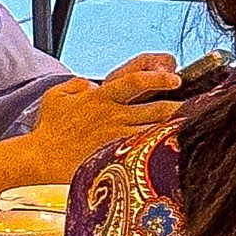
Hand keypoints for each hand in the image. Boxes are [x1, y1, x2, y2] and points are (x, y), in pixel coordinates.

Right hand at [39, 58, 181, 144]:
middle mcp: (113, 115)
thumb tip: (90, 84)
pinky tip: (173, 149)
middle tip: (194, 104)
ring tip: (191, 125)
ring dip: (173, 126)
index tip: (175, 78)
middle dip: (178, 104)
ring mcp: (116, 136)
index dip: (158, 77)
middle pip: (155, 107)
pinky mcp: (116, 156)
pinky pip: (144, 149)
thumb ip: (77, 84)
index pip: (135, 80)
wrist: (40, 157)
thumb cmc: (48, 128)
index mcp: (101, 96)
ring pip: (154, 129)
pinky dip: (159, 147)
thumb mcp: (57, 95)